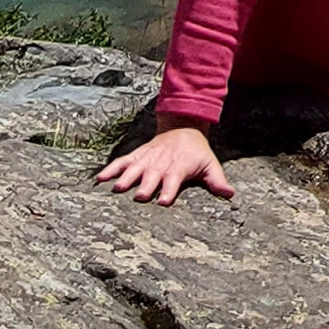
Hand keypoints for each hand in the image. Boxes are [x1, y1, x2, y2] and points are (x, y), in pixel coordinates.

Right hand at [98, 121, 234, 206]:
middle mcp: (161, 163)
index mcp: (179, 167)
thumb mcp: (210, 164)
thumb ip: (217, 181)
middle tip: (139, 197)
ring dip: (125, 177)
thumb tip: (230, 194)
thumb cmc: (197, 153)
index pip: (174, 181)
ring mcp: (147, 158)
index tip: (162, 201)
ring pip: (134, 168)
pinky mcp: (137, 155)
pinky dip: (110, 169)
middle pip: (152, 176)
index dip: (169, 191)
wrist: (183, 127)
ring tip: (116, 188)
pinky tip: (99, 179)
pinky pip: (122, 161)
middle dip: (145, 186)